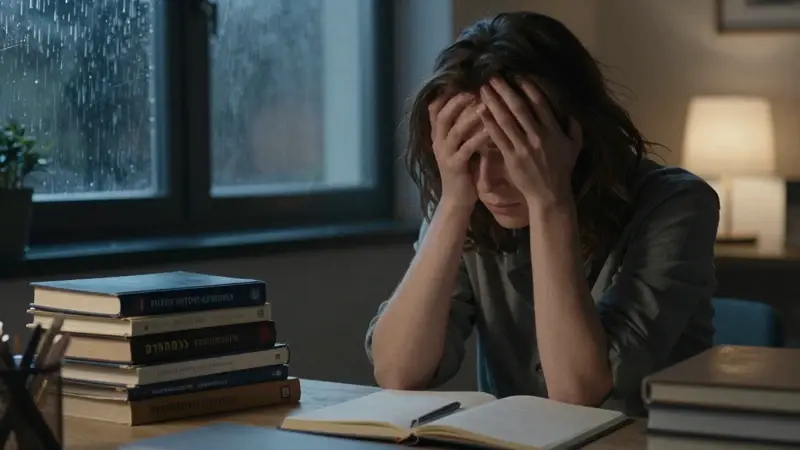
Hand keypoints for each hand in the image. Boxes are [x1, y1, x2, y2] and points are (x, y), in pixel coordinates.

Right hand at [429, 92, 490, 209]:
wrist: (457, 199)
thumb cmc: (463, 169)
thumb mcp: (459, 144)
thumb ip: (462, 126)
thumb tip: (476, 102)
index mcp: (438, 134)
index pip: (436, 108)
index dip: (448, 93)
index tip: (464, 80)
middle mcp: (438, 142)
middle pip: (443, 115)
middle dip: (458, 100)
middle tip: (476, 88)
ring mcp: (445, 154)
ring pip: (454, 130)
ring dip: (470, 116)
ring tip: (485, 104)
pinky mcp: (454, 166)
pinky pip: (466, 148)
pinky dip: (478, 137)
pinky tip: (490, 130)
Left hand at [477, 77, 581, 209]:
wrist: (550, 194)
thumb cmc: (561, 170)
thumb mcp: (574, 147)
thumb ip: (574, 128)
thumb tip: (572, 111)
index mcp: (553, 131)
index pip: (540, 103)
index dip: (527, 87)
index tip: (516, 76)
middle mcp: (538, 136)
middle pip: (519, 108)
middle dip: (505, 90)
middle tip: (493, 77)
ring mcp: (524, 147)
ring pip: (506, 120)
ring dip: (493, 102)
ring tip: (483, 89)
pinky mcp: (512, 158)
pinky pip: (498, 137)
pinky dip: (489, 123)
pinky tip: (481, 111)